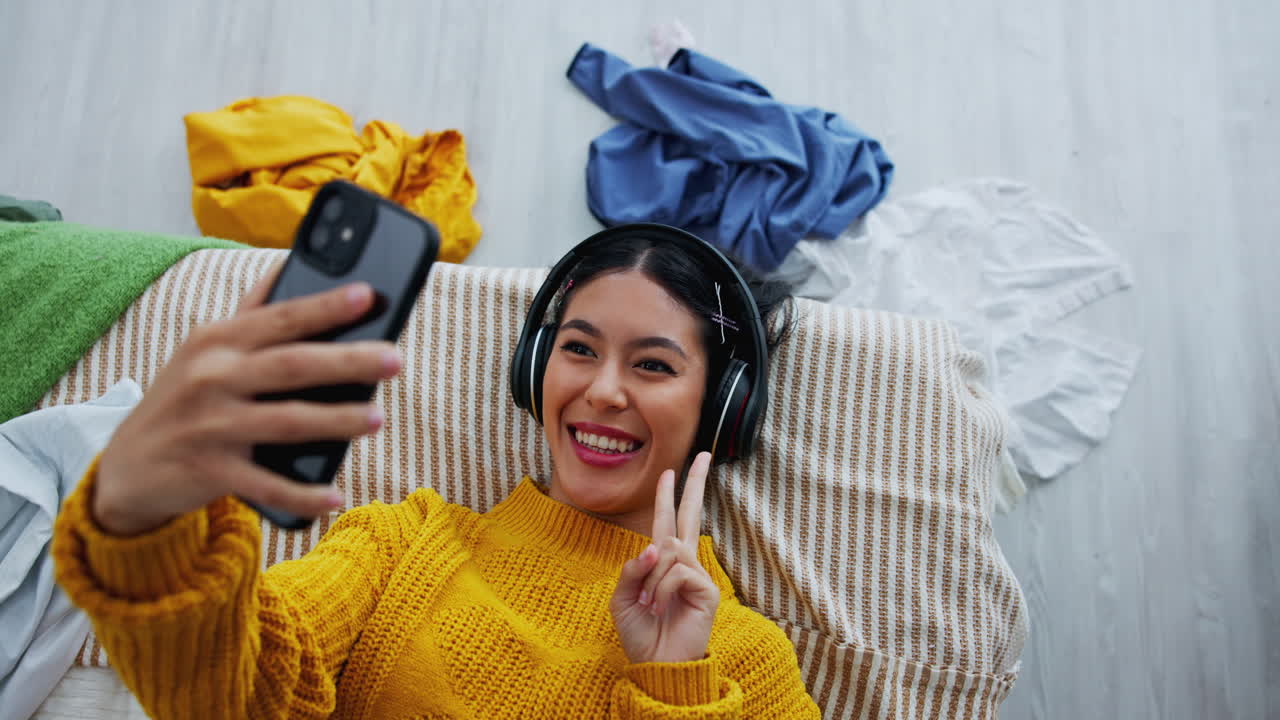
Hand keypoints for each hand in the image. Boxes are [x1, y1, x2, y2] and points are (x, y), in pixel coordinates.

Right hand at [90, 263, 401, 535]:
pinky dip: (303, 494)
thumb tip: (290, 265)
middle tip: (394, 359)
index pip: (280, 318)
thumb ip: (251, 313)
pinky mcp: (210, 471)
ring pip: (286, 422)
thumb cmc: (185, 397)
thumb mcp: (206, 350)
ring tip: (377, 418)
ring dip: (336, 421)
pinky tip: (336, 496)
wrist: (126, 467)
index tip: (368, 295)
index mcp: (218, 340)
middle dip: (347, 361)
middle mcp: (212, 378)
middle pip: (292, 365)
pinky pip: (266, 485)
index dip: (325, 306)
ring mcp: (210, 426)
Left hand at [610, 451, 719, 663]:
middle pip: (690, 515)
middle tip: (704, 455)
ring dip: (651, 578)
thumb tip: (655, 546)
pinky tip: (660, 607)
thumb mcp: (622, 598)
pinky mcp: (707, 589)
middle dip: (694, 484)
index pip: (667, 522)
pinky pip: (677, 571)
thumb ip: (632, 569)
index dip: (668, 496)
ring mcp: (697, 575)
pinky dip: (661, 588)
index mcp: (663, 564)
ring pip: (669, 550)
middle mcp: (684, 564)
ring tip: (649, 605)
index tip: (671, 470)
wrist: (655, 665)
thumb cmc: (640, 633)